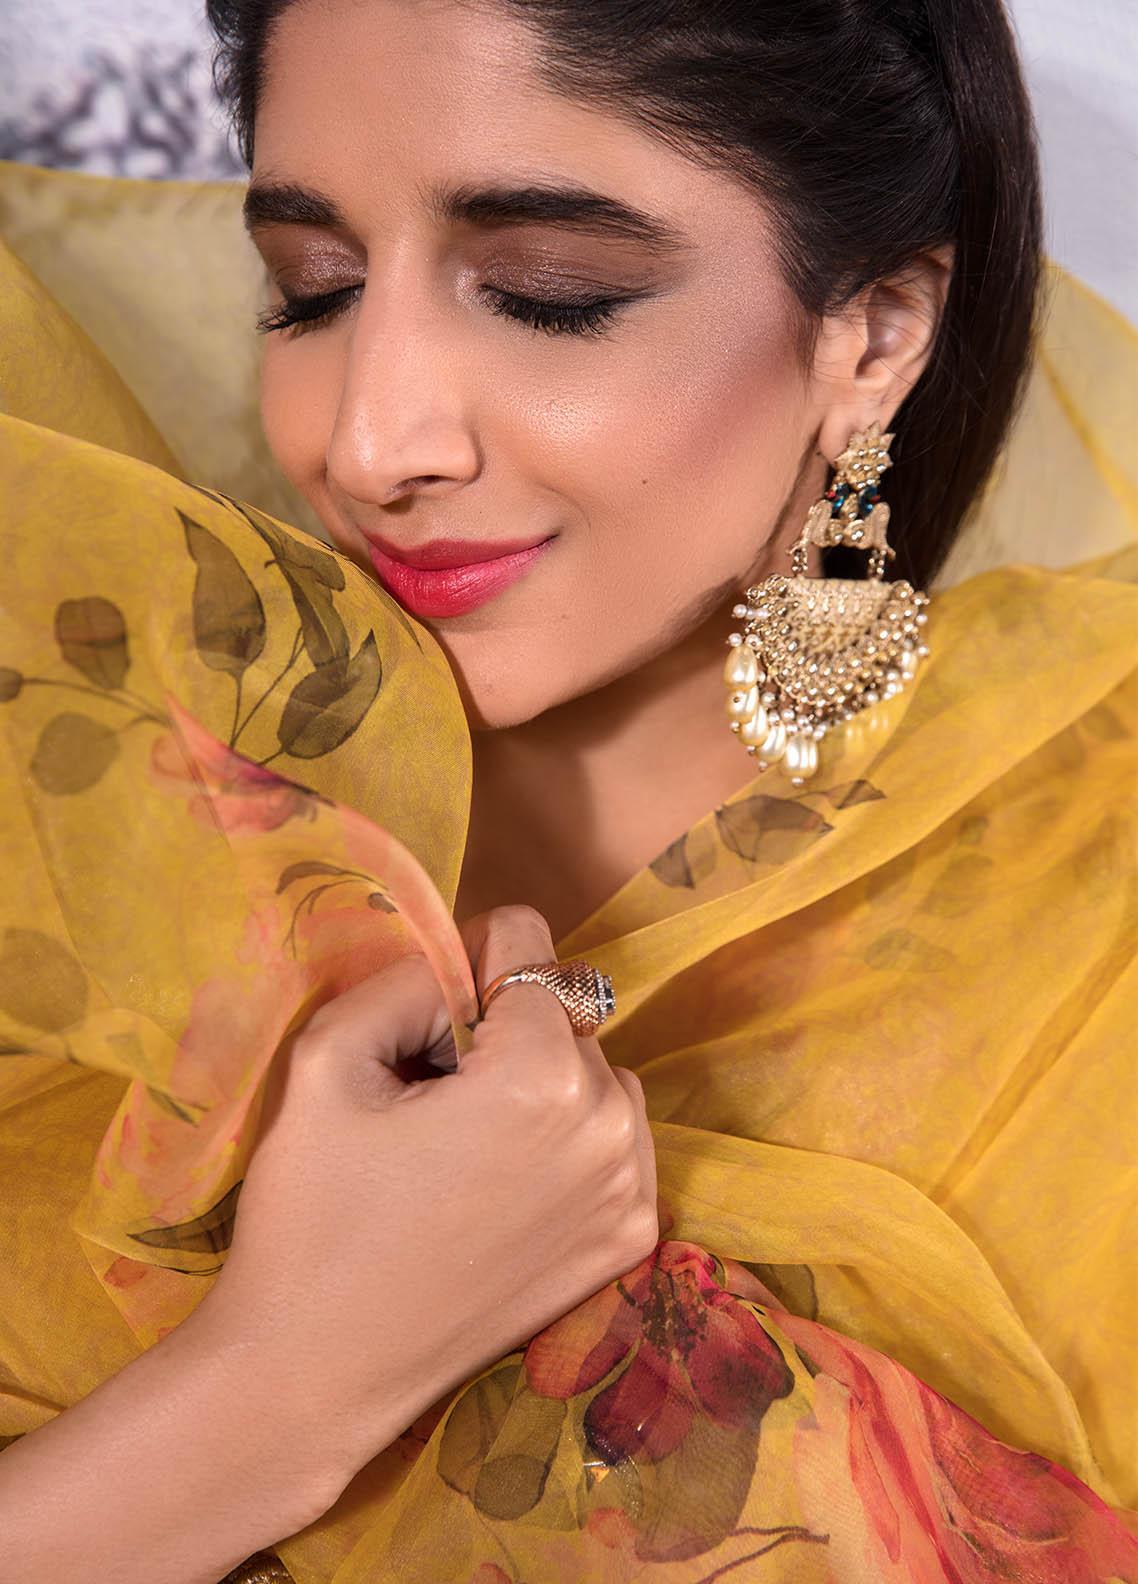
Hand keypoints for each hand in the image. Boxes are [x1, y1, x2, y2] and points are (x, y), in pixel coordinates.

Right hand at [188, 904, 658, 1498]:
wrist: (316, 1372)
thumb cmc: (310, 1214)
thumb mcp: (327, 1059)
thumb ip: (404, 978)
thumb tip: (459, 964)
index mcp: (541, 1074)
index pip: (529, 939)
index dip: (463, 962)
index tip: (420, 1023)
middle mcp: (610, 1125)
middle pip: (562, 1009)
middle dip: (500, 1029)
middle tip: (429, 1097)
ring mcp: (631, 1190)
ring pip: (595, 1070)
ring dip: (543, 1080)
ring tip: (465, 1145)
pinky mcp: (629, 1239)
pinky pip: (614, 1138)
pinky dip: (568, 1139)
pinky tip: (500, 1186)